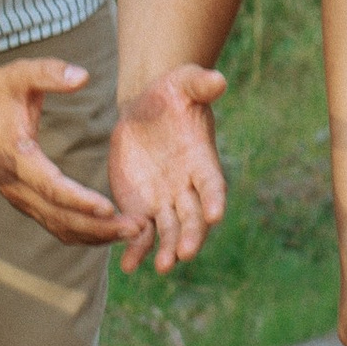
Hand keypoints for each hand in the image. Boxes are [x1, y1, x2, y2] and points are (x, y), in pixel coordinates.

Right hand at [0, 56, 129, 244]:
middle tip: (139, 226)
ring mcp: (18, 198)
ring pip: (59, 227)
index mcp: (15, 158)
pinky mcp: (24, 202)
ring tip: (134, 231)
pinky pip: (55, 226)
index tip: (109, 207)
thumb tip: (83, 76)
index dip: (79, 200)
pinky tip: (111, 231)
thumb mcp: (17, 74)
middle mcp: (15, 186)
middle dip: (99, 226)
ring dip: (96, 234)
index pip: (50, 187)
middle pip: (60, 217)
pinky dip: (84, 234)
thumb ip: (49, 72)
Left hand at [108, 64, 227, 272]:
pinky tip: (128, 264)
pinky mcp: (140, 206)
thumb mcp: (184, 83)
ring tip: (159, 266)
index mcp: (202, 160)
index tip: (215, 214)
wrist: (145, 109)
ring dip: (165, 248)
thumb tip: (218, 80)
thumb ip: (200, 84)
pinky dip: (136, 248)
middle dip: (190, 234)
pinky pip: (140, 232)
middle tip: (184, 253)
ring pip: (168, 230)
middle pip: (193, 216)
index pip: (212, 183)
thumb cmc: (172, 93)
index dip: (214, 198)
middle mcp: (187, 187)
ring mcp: (164, 200)